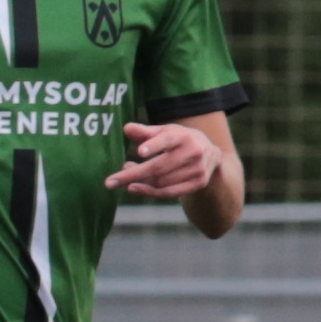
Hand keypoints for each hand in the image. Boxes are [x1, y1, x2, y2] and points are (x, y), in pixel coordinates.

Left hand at [106, 121, 222, 197]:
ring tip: (124, 176)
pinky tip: (133, 188)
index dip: (154, 145)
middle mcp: (194, 152)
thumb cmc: (179, 141)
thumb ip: (146, 132)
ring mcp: (198, 169)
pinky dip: (149, 191)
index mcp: (184, 136)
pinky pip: (169, 192)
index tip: (139, 151)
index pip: (168, 139)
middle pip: (159, 167)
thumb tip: (126, 128)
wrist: (211, 155)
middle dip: (132, 175)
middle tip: (109, 182)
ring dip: (139, 181)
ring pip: (161, 181)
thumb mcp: (165, 132)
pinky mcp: (198, 183)